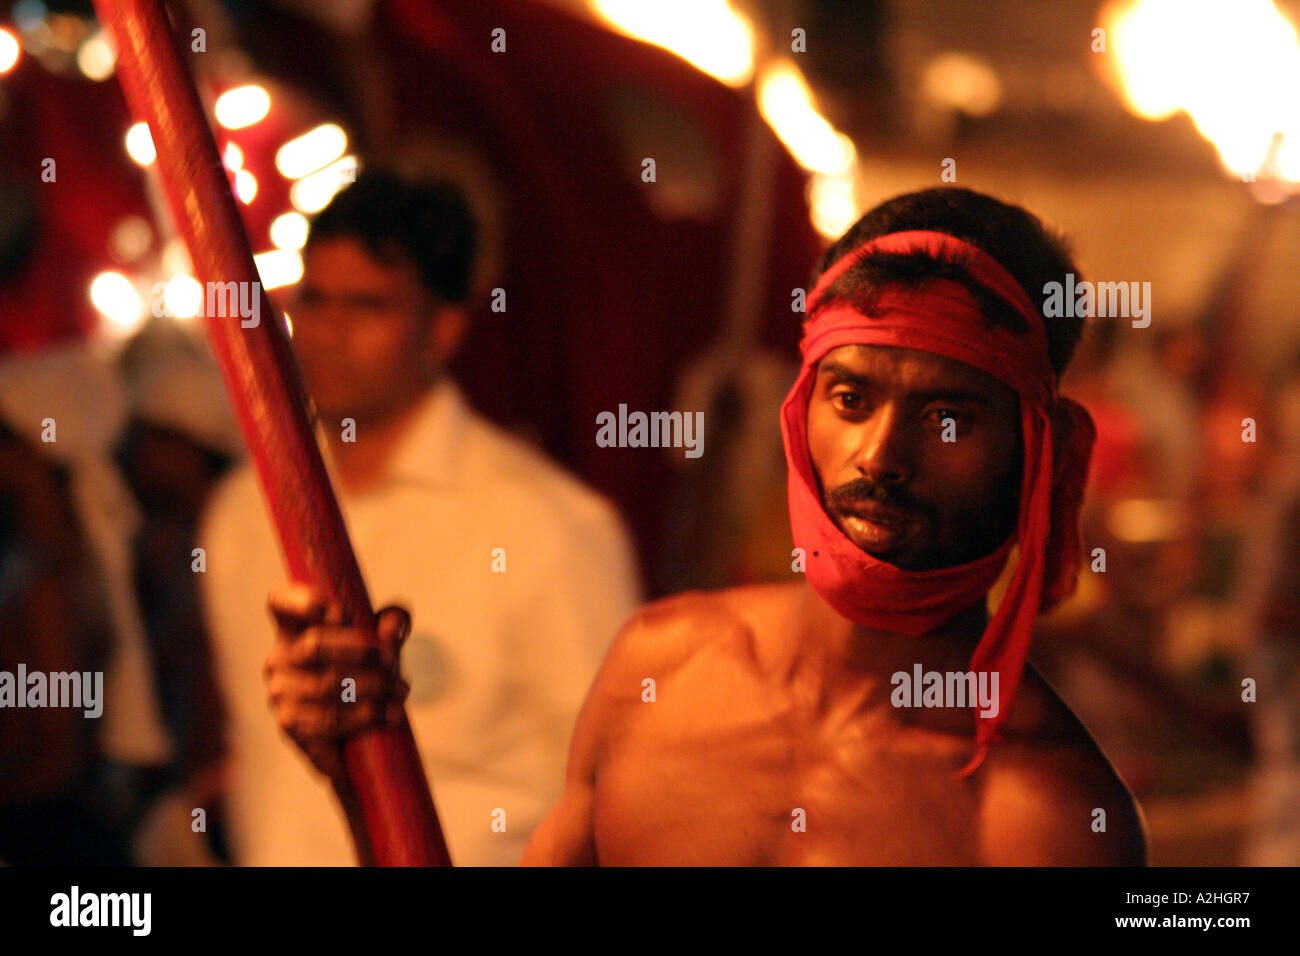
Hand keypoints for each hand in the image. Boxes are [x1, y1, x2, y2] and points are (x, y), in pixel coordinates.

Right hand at [264, 583, 410, 780]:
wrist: (356, 735)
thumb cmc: (366, 675)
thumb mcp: (381, 643)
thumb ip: (390, 624)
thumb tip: (393, 628)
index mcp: (296, 629)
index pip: (279, 602)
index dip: (300, 600)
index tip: (336, 609)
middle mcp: (280, 659)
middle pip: (314, 644)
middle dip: (360, 651)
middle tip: (392, 660)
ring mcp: (282, 696)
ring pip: (324, 686)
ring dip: (372, 687)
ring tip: (401, 689)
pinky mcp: (292, 729)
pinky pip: (328, 724)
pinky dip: (366, 718)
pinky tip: (391, 715)